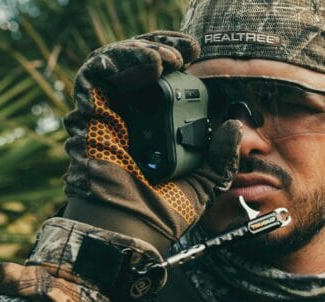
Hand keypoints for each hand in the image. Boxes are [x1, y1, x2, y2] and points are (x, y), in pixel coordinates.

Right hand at [61, 31, 240, 252]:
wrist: (133, 229)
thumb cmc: (162, 212)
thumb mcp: (204, 181)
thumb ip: (221, 156)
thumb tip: (234, 125)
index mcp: (156, 127)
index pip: (161, 81)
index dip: (176, 61)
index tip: (196, 55)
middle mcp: (130, 116)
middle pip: (138, 65)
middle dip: (162, 48)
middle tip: (186, 50)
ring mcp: (109, 113)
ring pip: (116, 62)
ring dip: (144, 50)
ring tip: (169, 58)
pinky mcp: (90, 113)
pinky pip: (95, 74)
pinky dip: (120, 61)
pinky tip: (148, 65)